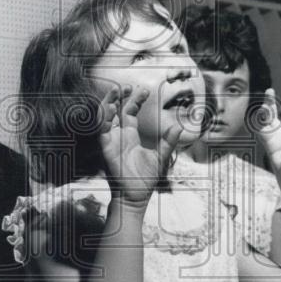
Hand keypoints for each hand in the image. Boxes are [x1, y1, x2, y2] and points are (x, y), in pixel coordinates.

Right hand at [97, 86, 180, 207]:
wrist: (136, 195)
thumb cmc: (145, 179)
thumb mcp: (161, 157)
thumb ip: (168, 142)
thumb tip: (179, 127)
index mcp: (130, 136)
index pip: (129, 112)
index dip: (135, 100)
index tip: (144, 90)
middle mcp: (119, 136)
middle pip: (116, 110)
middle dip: (120, 97)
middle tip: (128, 86)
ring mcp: (111, 141)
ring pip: (105, 117)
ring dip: (109, 103)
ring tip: (117, 92)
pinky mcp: (105, 148)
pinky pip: (101, 130)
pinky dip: (105, 118)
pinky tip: (112, 108)